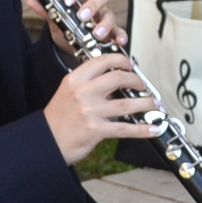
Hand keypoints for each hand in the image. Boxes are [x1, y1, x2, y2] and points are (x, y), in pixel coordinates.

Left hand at [43, 0, 123, 52]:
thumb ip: (45, 9)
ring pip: (110, 13)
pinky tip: (118, 41)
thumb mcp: (54, 18)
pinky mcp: (112, 30)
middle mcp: (94, 2)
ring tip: (96, 34)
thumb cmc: (64, 24)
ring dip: (104, 23)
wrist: (69, 44)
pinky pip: (119, 31)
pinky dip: (120, 35)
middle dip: (93, 4)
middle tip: (82, 16)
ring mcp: (104, 16)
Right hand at [43, 52, 159, 164]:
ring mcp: (90, 111)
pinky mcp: (96, 129)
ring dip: (145, 104)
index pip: (103, 61)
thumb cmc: (59, 118)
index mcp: (75, 79)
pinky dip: (142, 129)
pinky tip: (153, 128)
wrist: (47, 141)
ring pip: (127, 104)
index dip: (122, 61)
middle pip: (119, 78)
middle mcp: (82, 92)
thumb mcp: (69, 92)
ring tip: (154, 104)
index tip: (131, 66)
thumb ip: (89, 83)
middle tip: (143, 86)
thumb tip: (117, 80)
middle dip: (137, 81)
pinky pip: (125, 128)